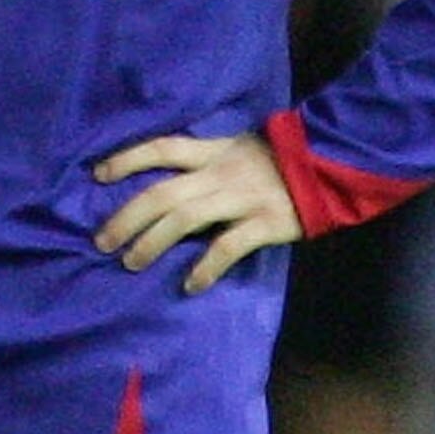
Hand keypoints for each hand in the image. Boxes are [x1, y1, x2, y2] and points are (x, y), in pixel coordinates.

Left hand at [94, 131, 303, 294]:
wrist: (336, 163)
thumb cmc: (283, 160)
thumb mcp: (241, 147)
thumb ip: (209, 161)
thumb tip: (169, 179)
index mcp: (215, 151)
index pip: (162, 148)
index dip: (128, 159)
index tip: (98, 175)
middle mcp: (222, 172)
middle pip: (163, 192)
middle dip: (127, 217)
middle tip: (101, 241)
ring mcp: (243, 197)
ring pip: (185, 218)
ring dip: (152, 242)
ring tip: (131, 263)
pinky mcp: (266, 222)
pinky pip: (228, 246)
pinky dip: (206, 267)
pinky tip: (190, 285)